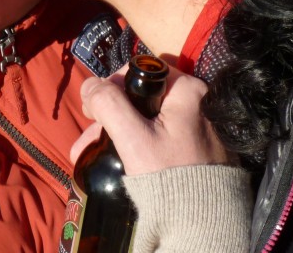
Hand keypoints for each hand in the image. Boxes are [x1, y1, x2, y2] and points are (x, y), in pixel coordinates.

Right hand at [72, 69, 229, 175]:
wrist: (205, 222)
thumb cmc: (170, 176)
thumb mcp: (133, 139)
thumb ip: (108, 105)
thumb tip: (89, 85)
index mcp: (188, 89)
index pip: (140, 71)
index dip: (111, 86)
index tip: (93, 110)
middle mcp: (199, 100)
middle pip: (141, 95)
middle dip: (109, 115)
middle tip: (88, 136)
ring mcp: (199, 123)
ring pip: (148, 116)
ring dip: (117, 131)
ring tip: (87, 153)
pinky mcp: (196, 144)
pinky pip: (160, 133)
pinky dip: (137, 141)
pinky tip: (114, 157)